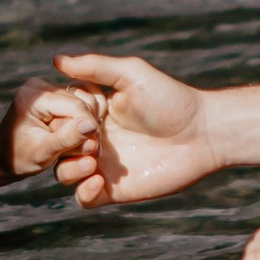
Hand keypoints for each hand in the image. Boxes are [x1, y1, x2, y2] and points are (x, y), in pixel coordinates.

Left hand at [0, 77, 103, 181]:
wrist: (2, 158)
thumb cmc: (19, 158)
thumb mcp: (43, 152)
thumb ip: (67, 138)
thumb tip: (92, 124)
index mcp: (34, 97)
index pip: (76, 106)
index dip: (90, 127)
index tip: (94, 150)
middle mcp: (40, 85)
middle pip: (83, 101)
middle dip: (87, 127)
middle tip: (85, 151)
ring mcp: (47, 87)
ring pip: (85, 102)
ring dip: (85, 126)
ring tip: (76, 146)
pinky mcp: (53, 94)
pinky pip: (80, 104)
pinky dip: (81, 123)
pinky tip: (75, 138)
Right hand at [49, 53, 216, 209]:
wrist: (203, 133)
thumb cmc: (171, 98)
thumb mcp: (131, 74)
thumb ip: (94, 66)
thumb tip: (56, 60)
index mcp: (94, 113)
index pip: (59, 117)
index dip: (61, 116)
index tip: (80, 113)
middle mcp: (95, 139)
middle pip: (56, 146)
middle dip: (62, 143)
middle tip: (88, 138)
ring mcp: (103, 165)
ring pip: (64, 174)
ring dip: (70, 169)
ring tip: (93, 160)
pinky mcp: (115, 189)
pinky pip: (84, 199)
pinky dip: (83, 192)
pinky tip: (98, 180)